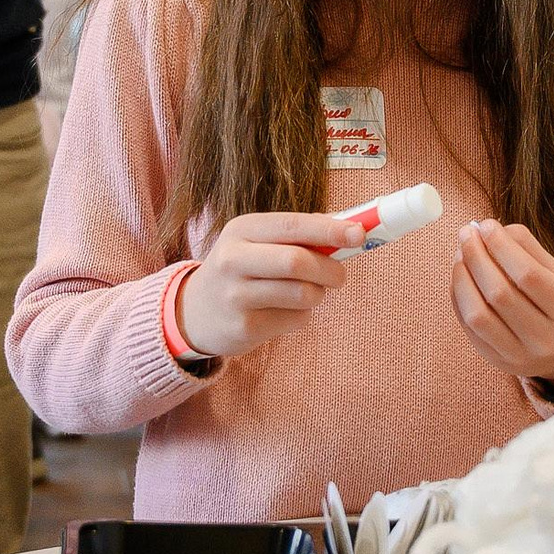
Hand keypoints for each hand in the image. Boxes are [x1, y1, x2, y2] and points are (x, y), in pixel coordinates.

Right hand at [175, 212, 358, 359]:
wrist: (195, 312)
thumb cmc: (242, 269)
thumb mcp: (257, 242)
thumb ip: (298, 234)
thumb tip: (349, 229)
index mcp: (241, 230)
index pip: (292, 225)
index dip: (329, 230)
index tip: (359, 235)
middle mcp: (233, 260)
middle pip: (297, 261)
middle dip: (330, 268)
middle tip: (340, 275)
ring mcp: (236, 296)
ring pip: (302, 294)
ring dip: (318, 294)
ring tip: (308, 292)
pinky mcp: (244, 327)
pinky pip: (295, 319)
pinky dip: (302, 315)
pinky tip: (284, 311)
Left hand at [452, 219, 553, 386]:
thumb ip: (528, 249)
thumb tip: (487, 229)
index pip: (528, 275)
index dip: (502, 246)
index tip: (486, 225)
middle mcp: (545, 339)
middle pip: (500, 294)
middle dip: (477, 257)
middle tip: (466, 233)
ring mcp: (519, 355)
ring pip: (479, 315)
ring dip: (462, 278)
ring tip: (460, 254)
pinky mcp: (497, 361)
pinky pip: (469, 328)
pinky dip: (459, 297)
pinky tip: (461, 276)